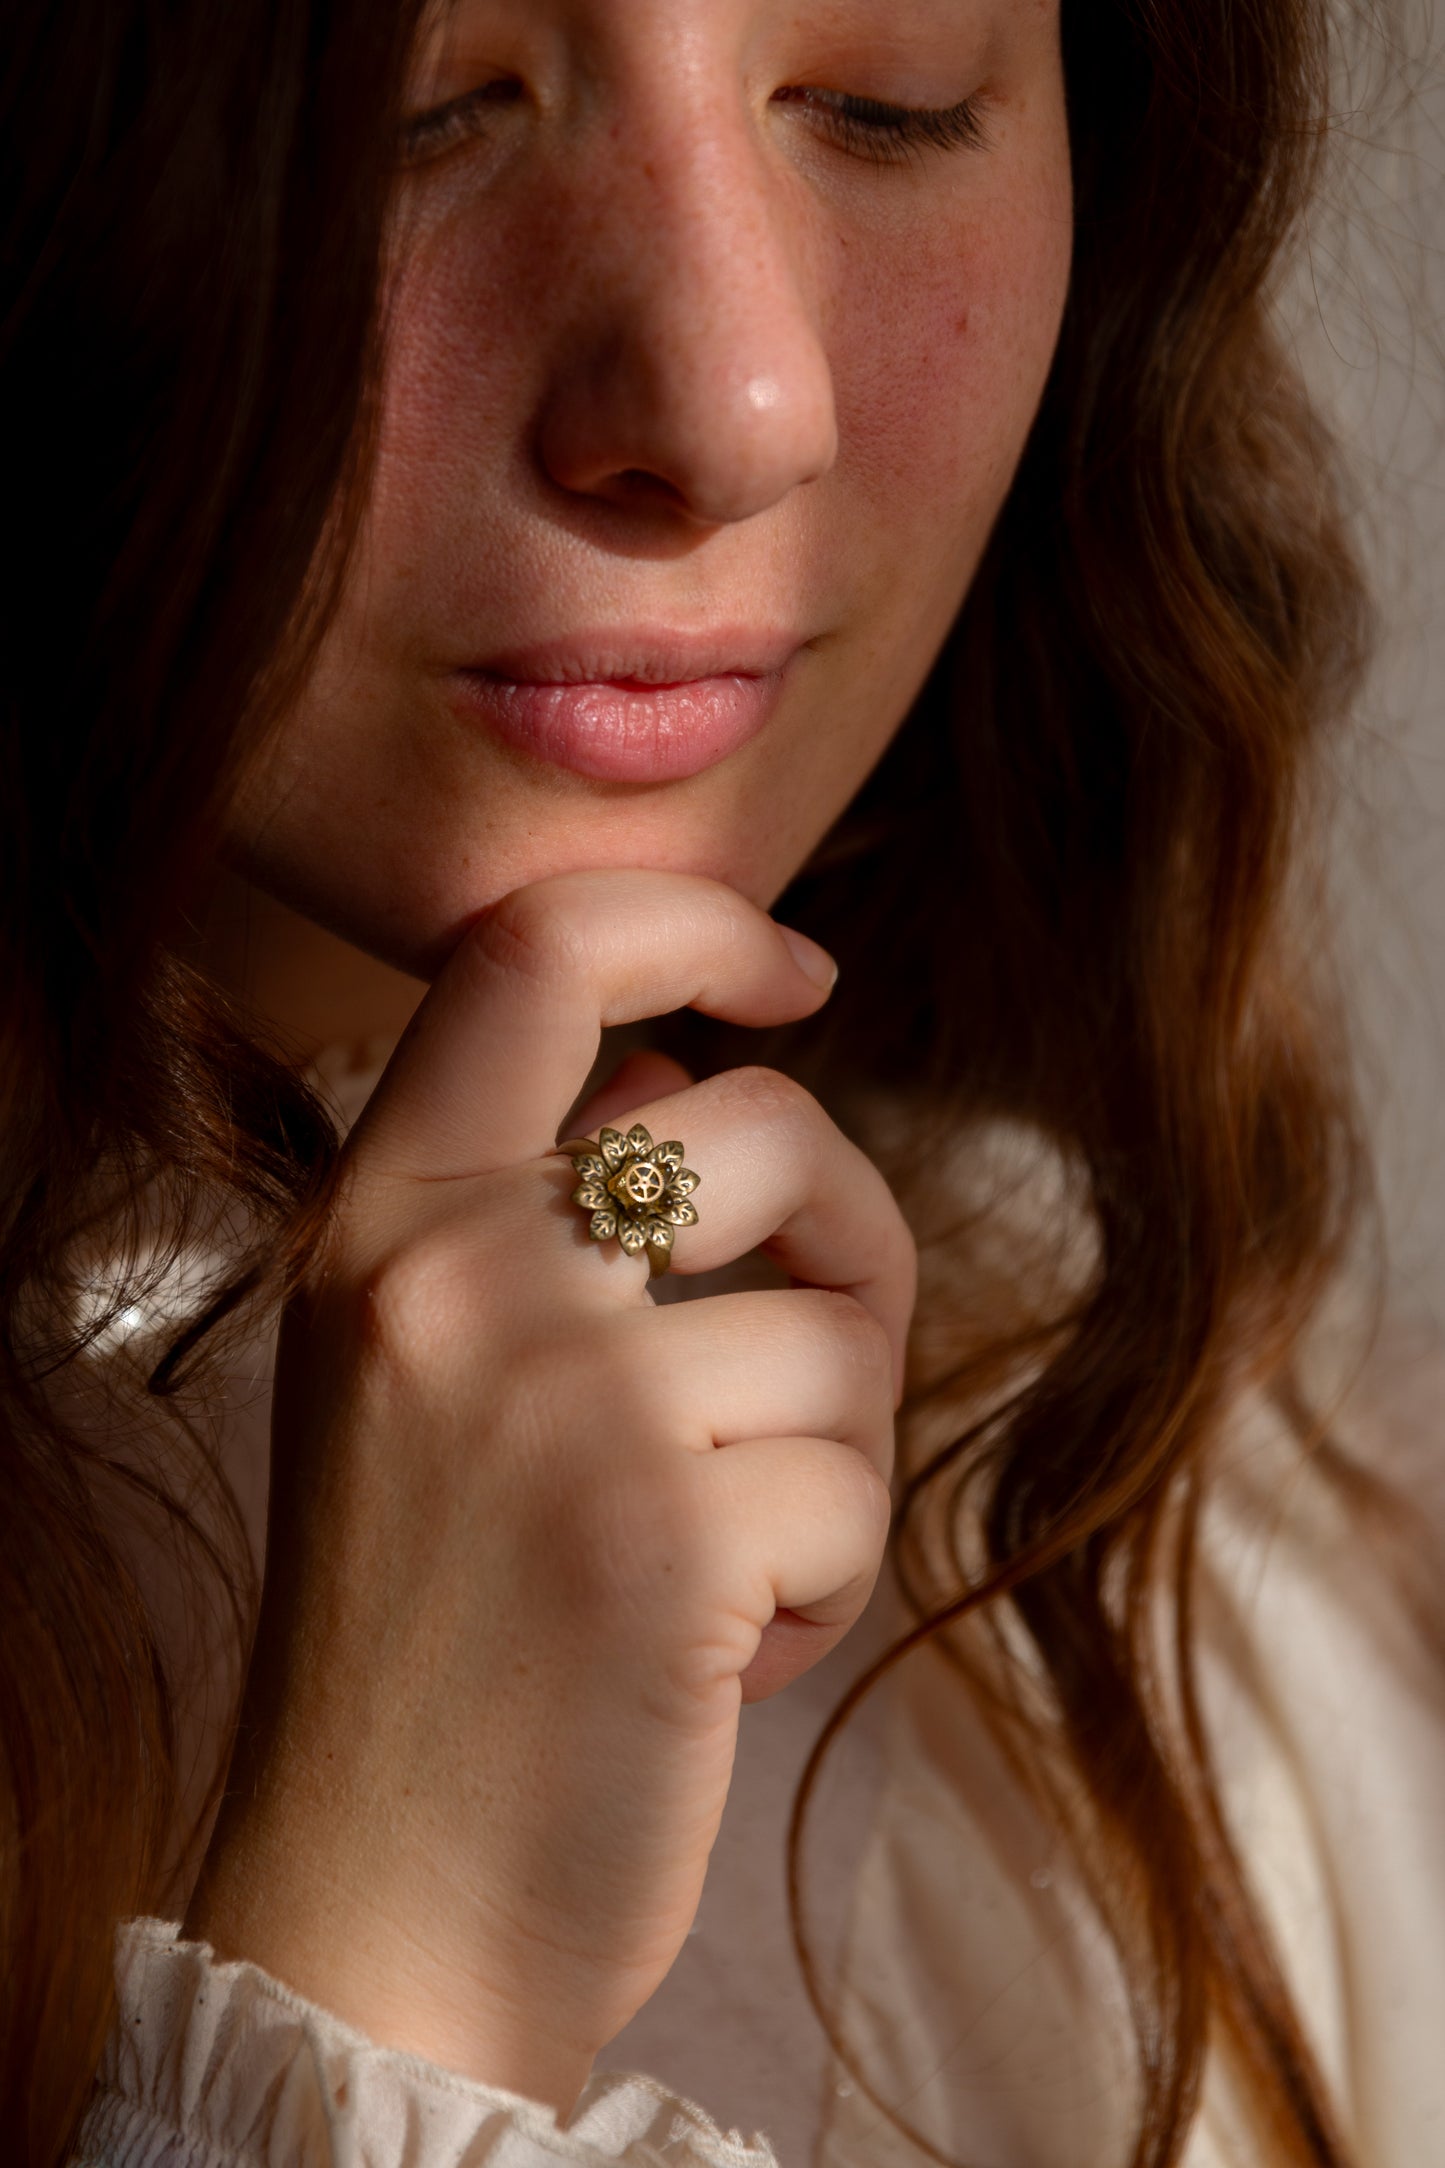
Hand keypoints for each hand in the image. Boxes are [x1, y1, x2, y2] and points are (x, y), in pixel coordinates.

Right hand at [184, 869, 915, 2117]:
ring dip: (832, 1455)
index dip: (695, 915)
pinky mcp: (663, 1533)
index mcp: (378, 1220)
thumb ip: (534, 1212)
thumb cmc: (436, 1634)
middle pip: (769, 1124)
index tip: (794, 975)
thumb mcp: (424, 1381)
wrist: (377, 1904)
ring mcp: (556, 1397)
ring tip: (731, 1559)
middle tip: (808, 1378)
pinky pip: (853, 1485)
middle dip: (851, 1245)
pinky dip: (827, 1581)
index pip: (536, 947)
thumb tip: (690, 1075)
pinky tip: (722, 1654)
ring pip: (842, 1321)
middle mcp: (451, 1274)